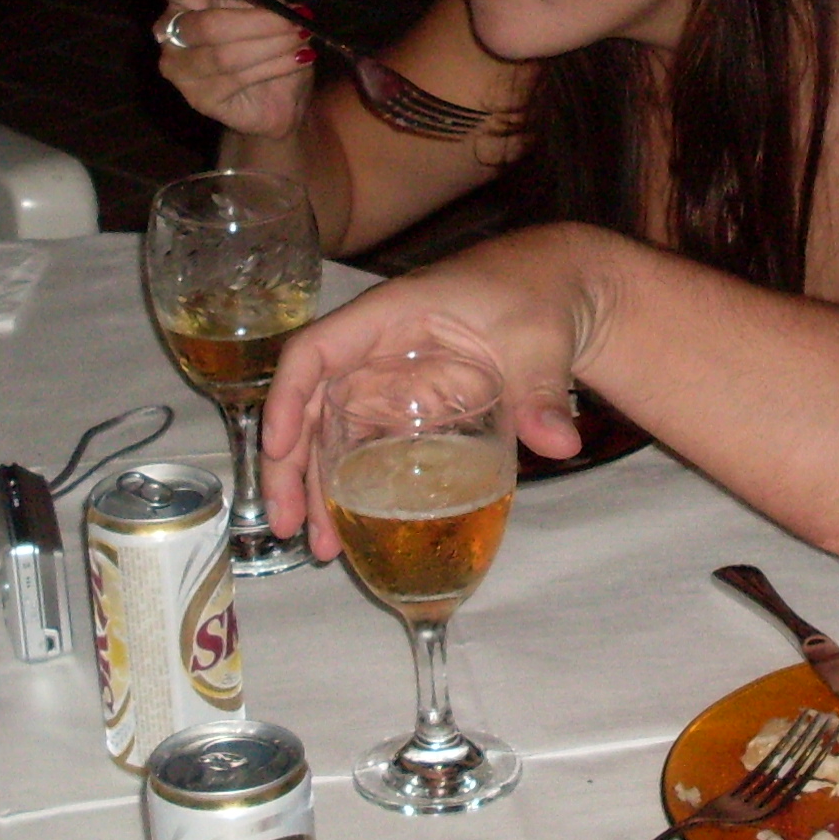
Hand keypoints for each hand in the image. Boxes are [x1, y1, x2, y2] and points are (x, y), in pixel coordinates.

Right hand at [153, 0, 314, 137]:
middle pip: (206, 24)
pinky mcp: (199, 99)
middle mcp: (169, 33)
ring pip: (225, 54)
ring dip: (272, 44)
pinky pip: (238, 79)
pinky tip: (297, 59)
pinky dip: (275, 65)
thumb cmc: (265, 36)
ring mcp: (180, 70)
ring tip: (300, 39)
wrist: (282, 92)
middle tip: (296, 21)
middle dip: (260, 22)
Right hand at [260, 227, 601, 556]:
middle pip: (311, 402)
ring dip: (319, 486)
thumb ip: (543, 390)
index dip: (287, 396)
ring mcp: (389, 380)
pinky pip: (366, 445)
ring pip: (333, 432)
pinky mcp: (408, 407)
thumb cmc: (536, 295)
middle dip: (290, 464)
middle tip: (286, 523)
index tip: (277, 448)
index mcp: (392, 315)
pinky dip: (354, 484)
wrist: (559, 293)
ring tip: (321, 546)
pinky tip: (353, 527)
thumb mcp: (539, 339)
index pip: (316, 349)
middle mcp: (376, 349)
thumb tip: (561, 444)